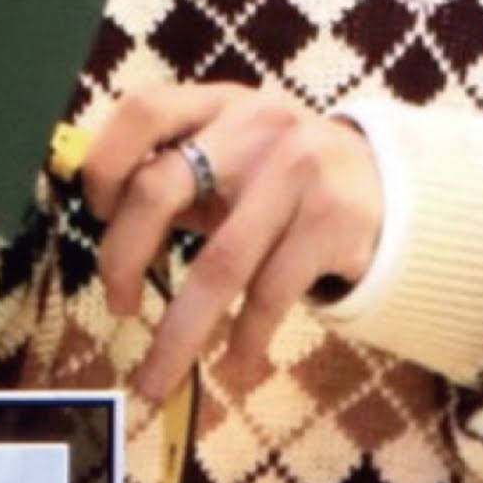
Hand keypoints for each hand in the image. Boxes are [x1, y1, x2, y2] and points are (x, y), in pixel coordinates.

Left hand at [82, 83, 382, 400]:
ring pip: (218, 263)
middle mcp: (253, 126)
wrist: (386, 183)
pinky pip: (271, 294)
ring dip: (178, 333)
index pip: (142, 113)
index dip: (104, 167)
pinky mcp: (332, 221)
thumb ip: (174, 169)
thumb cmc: (281, 175)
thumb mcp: (230, 151)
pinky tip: (233, 366)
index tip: (96, 215)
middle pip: (161, 189)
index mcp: (216, 105)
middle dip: (122, 259)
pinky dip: (244, 341)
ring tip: (155, 377)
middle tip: (118, 305)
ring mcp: (297, 171)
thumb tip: (99, 218)